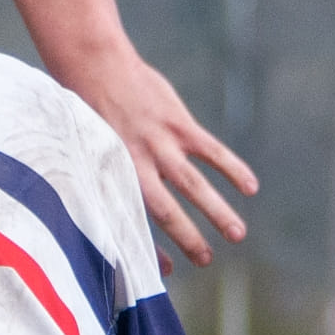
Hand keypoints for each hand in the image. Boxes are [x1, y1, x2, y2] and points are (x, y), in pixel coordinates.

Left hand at [70, 45, 256, 266]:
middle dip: (188, 237)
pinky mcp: (177, 123)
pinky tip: (250, 187)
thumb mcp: (84, 149)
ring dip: (217, 210)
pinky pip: (210, 151)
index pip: (131, 222)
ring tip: (238, 234)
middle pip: (165, 210)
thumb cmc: (83, 108)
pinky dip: (232, 168)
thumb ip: (102, 176)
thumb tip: (108, 207)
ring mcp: (159, 143)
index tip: (169, 270)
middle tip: (207, 260)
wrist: (92, 64)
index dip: (150, 248)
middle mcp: (136, 164)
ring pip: (193, 185)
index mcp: (110, 175)